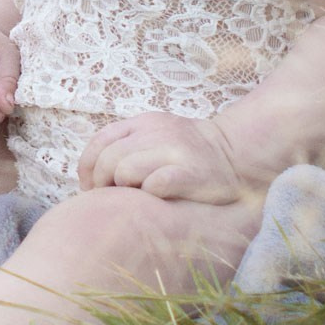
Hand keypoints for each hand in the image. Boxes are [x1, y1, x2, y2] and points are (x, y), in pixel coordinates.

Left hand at [78, 109, 247, 199]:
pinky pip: (154, 184)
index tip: (91, 188)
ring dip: (123, 190)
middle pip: (108, 160)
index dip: (87, 168)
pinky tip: (155, 200)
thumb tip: (91, 176)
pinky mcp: (190, 172)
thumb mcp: (156, 136)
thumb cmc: (189, 153)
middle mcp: (156, 132)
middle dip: (101, 185)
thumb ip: (128, 146)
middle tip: (109, 201)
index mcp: (143, 123)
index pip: (99, 142)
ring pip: (125, 170)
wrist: (237, 153)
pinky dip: (148, 195)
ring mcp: (174, 151)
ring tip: (133, 200)